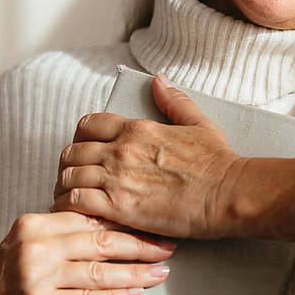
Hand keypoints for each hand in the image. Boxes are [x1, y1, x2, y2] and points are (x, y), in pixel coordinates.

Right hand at [0, 212, 174, 294]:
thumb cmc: (4, 277)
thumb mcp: (28, 243)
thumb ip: (63, 231)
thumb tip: (114, 220)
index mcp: (34, 222)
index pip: (90, 216)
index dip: (126, 219)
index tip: (154, 221)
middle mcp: (34, 244)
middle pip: (99, 240)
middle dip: (140, 243)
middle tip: (168, 245)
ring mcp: (35, 275)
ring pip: (98, 270)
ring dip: (135, 272)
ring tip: (160, 273)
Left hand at [51, 73, 243, 238]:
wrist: (228, 193)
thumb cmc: (218, 162)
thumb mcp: (198, 123)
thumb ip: (174, 101)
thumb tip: (160, 80)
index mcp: (137, 128)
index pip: (88, 125)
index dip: (80, 139)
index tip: (84, 152)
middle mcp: (121, 149)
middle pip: (72, 151)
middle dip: (69, 165)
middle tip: (74, 179)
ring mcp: (117, 177)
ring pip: (68, 176)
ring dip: (66, 188)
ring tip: (71, 200)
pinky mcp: (118, 206)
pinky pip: (75, 201)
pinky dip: (69, 207)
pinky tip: (75, 214)